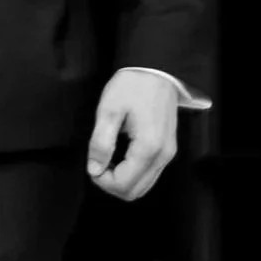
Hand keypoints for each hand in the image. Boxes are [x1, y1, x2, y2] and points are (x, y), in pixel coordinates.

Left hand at [85, 67, 180, 201]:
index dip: (102, 181)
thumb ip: (101, 142)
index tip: (92, 163)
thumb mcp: (109, 110)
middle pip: (135, 192)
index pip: (123, 184)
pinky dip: (133, 173)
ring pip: (144, 186)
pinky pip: (150, 174)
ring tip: (108, 158)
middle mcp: (163, 156)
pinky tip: (120, 156)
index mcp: (148, 147)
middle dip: (111, 184)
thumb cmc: (132, 85)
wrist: (156, 68)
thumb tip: (94, 169)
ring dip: (122, 180)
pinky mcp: (168, 149)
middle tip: (98, 163)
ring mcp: (168, 154)